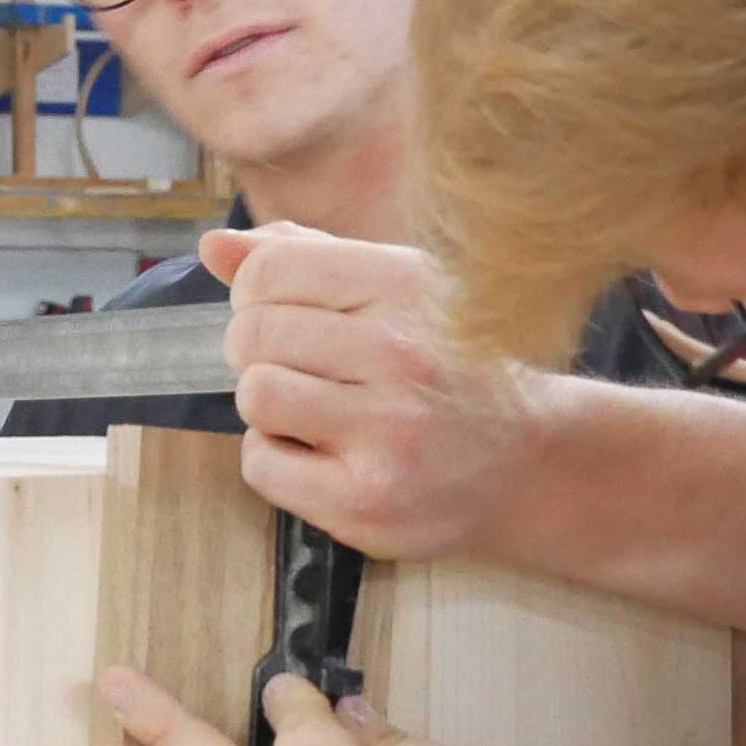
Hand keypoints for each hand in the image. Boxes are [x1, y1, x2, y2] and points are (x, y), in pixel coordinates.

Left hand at [206, 224, 548, 561]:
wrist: (532, 460)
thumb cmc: (451, 365)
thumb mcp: (399, 290)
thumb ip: (307, 259)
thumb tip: (213, 246)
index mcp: (406, 285)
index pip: (268, 271)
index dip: (253, 296)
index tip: (282, 316)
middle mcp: (401, 352)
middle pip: (252, 335)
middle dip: (258, 353)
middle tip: (303, 371)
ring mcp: (386, 431)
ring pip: (255, 396)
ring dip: (267, 407)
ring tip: (313, 412)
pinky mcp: (365, 499)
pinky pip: (260, 464)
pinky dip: (276, 459)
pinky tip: (322, 455)